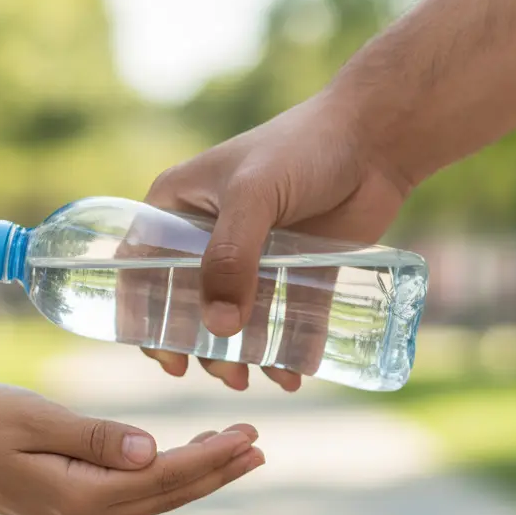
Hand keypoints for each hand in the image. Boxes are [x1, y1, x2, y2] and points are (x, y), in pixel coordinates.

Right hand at [0, 383, 263, 514]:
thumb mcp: (36, 418)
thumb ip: (96, 435)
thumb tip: (153, 448)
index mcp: (79, 497)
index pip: (162, 476)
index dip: (210, 456)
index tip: (249, 435)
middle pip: (165, 494)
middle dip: (216, 470)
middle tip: (260, 447)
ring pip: (151, 498)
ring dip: (195, 475)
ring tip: (235, 453)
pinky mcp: (67, 507)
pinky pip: (130, 495)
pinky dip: (162, 477)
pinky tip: (177, 459)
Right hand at [142, 84, 410, 390]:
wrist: (376, 138)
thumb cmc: (303, 148)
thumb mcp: (254, 196)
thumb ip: (231, 257)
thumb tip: (217, 328)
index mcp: (177, 206)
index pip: (140, 268)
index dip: (143, 317)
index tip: (167, 359)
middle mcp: (207, 235)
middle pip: (188, 305)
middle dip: (202, 348)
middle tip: (228, 375)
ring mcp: (252, 256)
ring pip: (234, 319)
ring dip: (242, 356)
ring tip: (262, 376)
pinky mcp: (294, 271)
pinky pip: (283, 320)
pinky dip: (285, 351)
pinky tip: (295, 372)